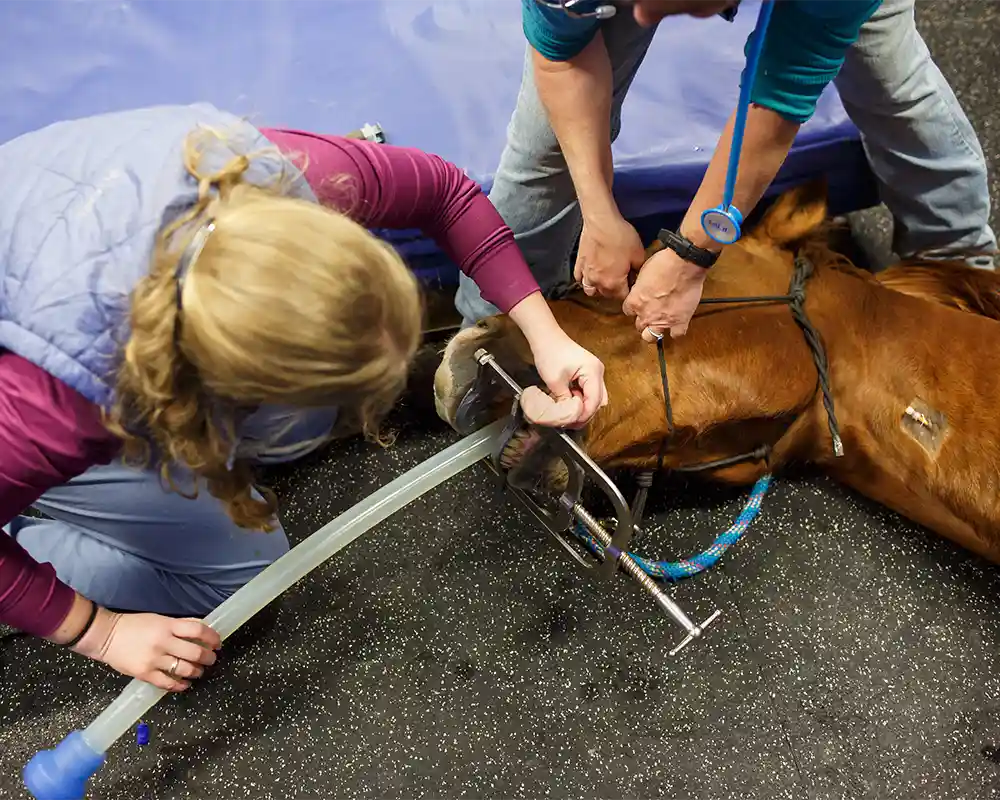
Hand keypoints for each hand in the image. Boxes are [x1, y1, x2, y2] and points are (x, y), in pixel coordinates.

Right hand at [74, 606, 220, 691]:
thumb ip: (179, 625)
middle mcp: (163, 642)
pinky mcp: (144, 674)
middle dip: (208, 658)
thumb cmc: (134, 625)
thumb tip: (201, 629)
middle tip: (211, 660)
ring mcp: (154, 659)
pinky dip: (180, 685)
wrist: (106, 636)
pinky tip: (185, 684)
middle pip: (195, 653)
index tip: (217, 643)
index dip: (212, 637)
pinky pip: (168, 683)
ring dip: (197, 672)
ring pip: (184, 669)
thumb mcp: (159, 619)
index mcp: (168, 626)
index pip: (198, 630)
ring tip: (199, 672)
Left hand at [523, 333, 608, 428]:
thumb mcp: (555, 381)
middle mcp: (598, 372)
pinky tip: (568, 402)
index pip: (594, 401)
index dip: (584, 415)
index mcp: (593, 372)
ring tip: (568, 414)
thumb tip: (568, 415)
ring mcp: (594, 372)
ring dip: (582, 406)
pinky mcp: (587, 372)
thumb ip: (564, 400)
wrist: (545, 336)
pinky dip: (580, 398)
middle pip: (597, 401)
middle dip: (584, 413)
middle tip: (570, 423)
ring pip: (593, 397)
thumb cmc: (550, 352)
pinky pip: (588, 390)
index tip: (572, 423)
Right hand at [574, 213, 645, 299]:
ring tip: (605, 279)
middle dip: (615, 290)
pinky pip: (579, 277)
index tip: (633, 282)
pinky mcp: (579, 263)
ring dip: (598, 288)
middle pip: (607, 295)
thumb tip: (637, 274)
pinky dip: (585, 278)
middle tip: (622, 277)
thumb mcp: (639, 254)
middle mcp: (597, 283)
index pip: (623, 297)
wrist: (601, 221)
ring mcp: (586, 274)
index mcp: (614, 284)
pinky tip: (591, 273)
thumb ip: (638, 269)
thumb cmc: (620, 237)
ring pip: (590, 290)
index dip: (630, 290)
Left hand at [623, 248, 708, 339]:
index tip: (639, 304)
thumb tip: (642, 288)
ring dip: (654, 332)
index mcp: (635, 301)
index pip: (628, 311)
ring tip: (659, 326)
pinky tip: (677, 325)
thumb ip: (640, 286)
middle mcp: (646, 314)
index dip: (634, 307)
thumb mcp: (643, 272)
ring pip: (651, 336)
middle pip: (639, 326)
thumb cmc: (663, 264)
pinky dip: (677, 331)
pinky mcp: (680, 321)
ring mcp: (662, 321)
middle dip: (643, 321)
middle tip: (650, 314)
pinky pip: (676, 334)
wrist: (683, 264)